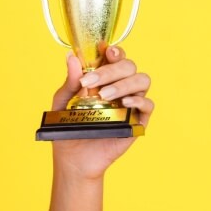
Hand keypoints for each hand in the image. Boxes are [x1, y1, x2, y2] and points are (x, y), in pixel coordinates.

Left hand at [49, 45, 154, 179]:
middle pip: (128, 66)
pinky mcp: (138, 121)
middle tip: (91, 82)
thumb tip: (71, 57)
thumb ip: (69, 82)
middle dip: (111, 70)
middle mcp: (120, 87)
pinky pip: (148, 104)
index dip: (114, 50)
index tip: (105, 51)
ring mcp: (131, 103)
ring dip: (124, 84)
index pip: (115, 57)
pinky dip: (138, 99)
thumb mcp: (62, 104)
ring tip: (104, 96)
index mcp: (104, 79)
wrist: (73, 160)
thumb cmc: (68, 130)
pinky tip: (124, 103)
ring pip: (142, 80)